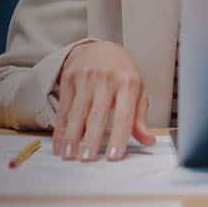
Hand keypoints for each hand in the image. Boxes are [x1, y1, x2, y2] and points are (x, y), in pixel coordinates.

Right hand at [53, 40, 154, 161]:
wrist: (100, 47)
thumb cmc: (122, 74)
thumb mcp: (137, 90)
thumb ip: (140, 117)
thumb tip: (148, 140)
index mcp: (128, 83)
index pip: (125, 115)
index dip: (119, 137)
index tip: (113, 156)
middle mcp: (107, 78)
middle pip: (97, 114)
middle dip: (91, 139)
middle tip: (87, 159)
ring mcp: (86, 77)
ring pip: (77, 112)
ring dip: (71, 136)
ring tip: (69, 156)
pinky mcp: (69, 77)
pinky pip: (64, 108)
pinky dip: (60, 129)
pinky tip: (59, 144)